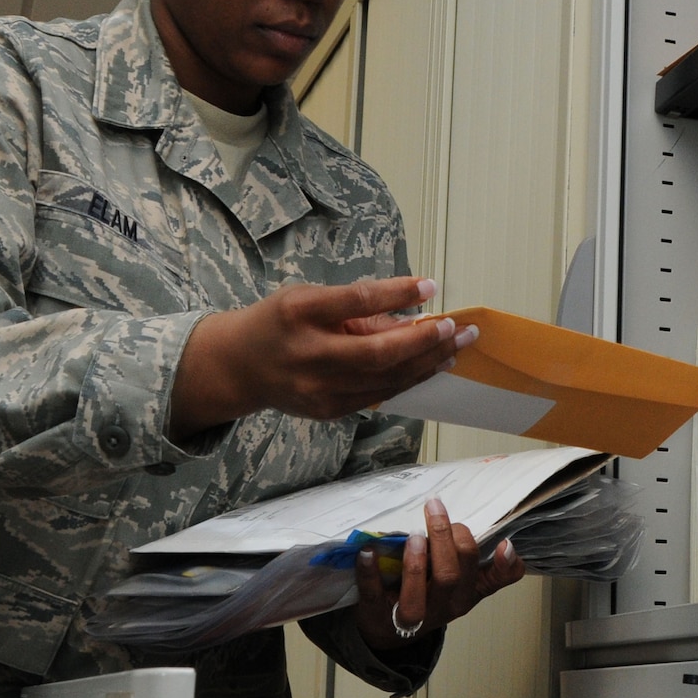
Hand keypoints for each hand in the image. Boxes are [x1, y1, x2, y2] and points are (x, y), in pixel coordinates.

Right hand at [169, 276, 477, 438]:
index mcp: (299, 313)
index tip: (430, 286)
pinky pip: (378, 394)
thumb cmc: (280, 322)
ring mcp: (317, 388)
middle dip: (425, 339)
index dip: (397, 294)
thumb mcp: (308, 298)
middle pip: (378, 351)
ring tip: (456, 347)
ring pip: (385, 379)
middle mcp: (308, 353)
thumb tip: (412, 312)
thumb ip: (356, 306)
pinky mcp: (327, 410)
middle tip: (458, 328)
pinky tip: (431, 366)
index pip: (357, 301)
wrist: (239, 366)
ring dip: (427, 362)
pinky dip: (408, 379)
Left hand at [350, 497, 527, 653]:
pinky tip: (368, 551)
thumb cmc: (431, 596)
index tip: (504, 543)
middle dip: (444, 539)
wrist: (390, 632)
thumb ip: (484, 564)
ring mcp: (409, 616)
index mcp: (466, 594)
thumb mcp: (463, 584)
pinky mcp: (377, 615)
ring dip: (415, 563)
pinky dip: (370, 573)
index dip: (503, 566)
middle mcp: (442, 607)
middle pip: (451, 576)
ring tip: (413, 535)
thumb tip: (508, 545)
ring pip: (417, 595)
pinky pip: (374, 595)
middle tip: (434, 510)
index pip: (492, 580)